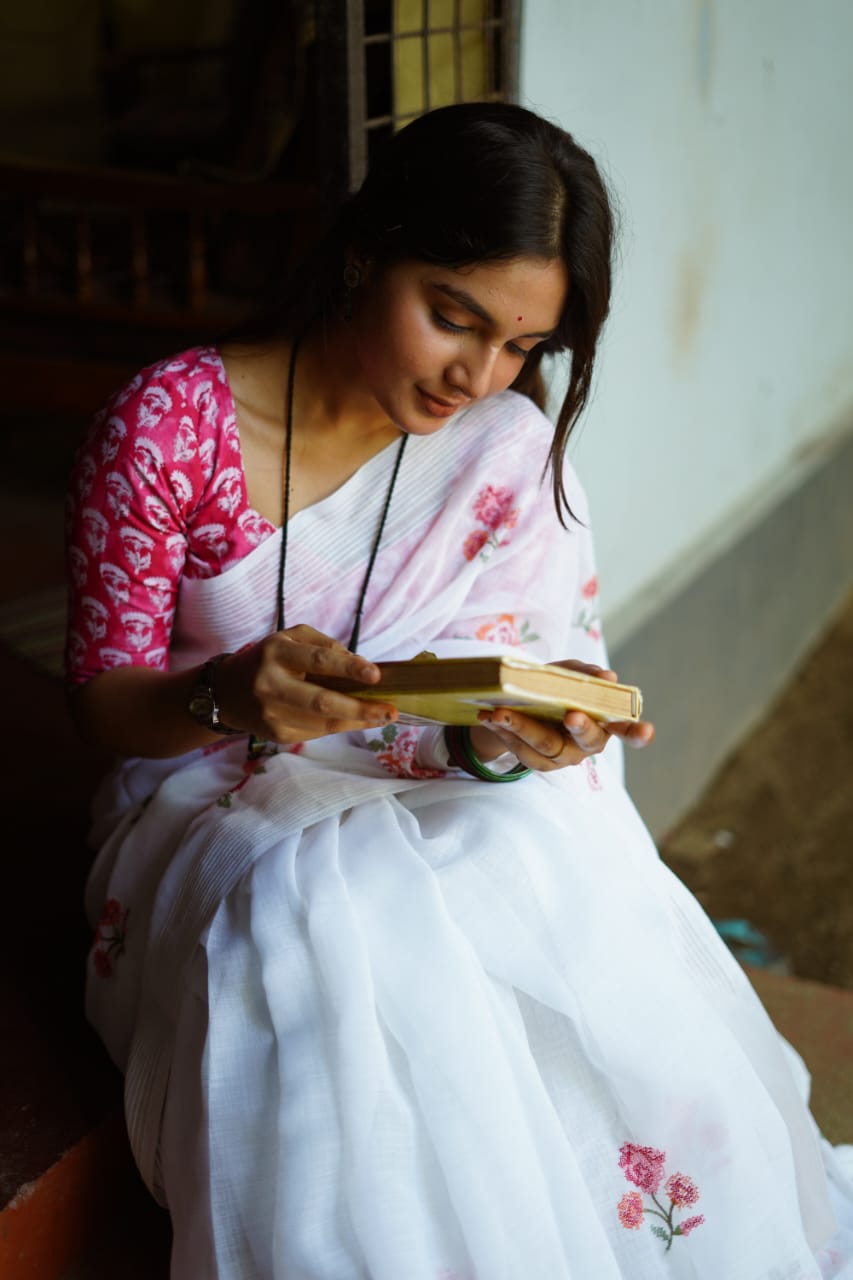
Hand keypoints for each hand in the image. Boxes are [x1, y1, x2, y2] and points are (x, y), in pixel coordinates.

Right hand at [216, 624, 397, 743]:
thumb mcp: (290, 638)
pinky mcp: (277, 735)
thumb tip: (359, 664)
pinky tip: (356, 720)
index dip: (349, 668)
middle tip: (390, 710)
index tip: (376, 674)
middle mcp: (271, 685)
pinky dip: (340, 726)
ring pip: (323, 724)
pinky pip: (317, 733)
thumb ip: (324, 645)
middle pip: (322, 702)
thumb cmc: (268, 659)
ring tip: (383, 716)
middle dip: (361, 709)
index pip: (318, 661)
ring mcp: (272, 714)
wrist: (227, 692)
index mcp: (276, 654)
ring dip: (357, 721)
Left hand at [470, 660, 654, 771]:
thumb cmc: (554, 690)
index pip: (627, 730)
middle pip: (587, 740)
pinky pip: (521, 750)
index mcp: (604, 721)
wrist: (521, 708)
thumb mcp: (566, 675)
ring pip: (546, 746)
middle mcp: (588, 743)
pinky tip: (488, 717)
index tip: (647, 730)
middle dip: (580, 727)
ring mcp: (563, 756)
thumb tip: (606, 678)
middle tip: (571, 714)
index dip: (638, 733)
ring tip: (500, 713)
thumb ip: (583, 675)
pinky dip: (502, 731)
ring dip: (522, 728)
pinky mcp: (538, 763)